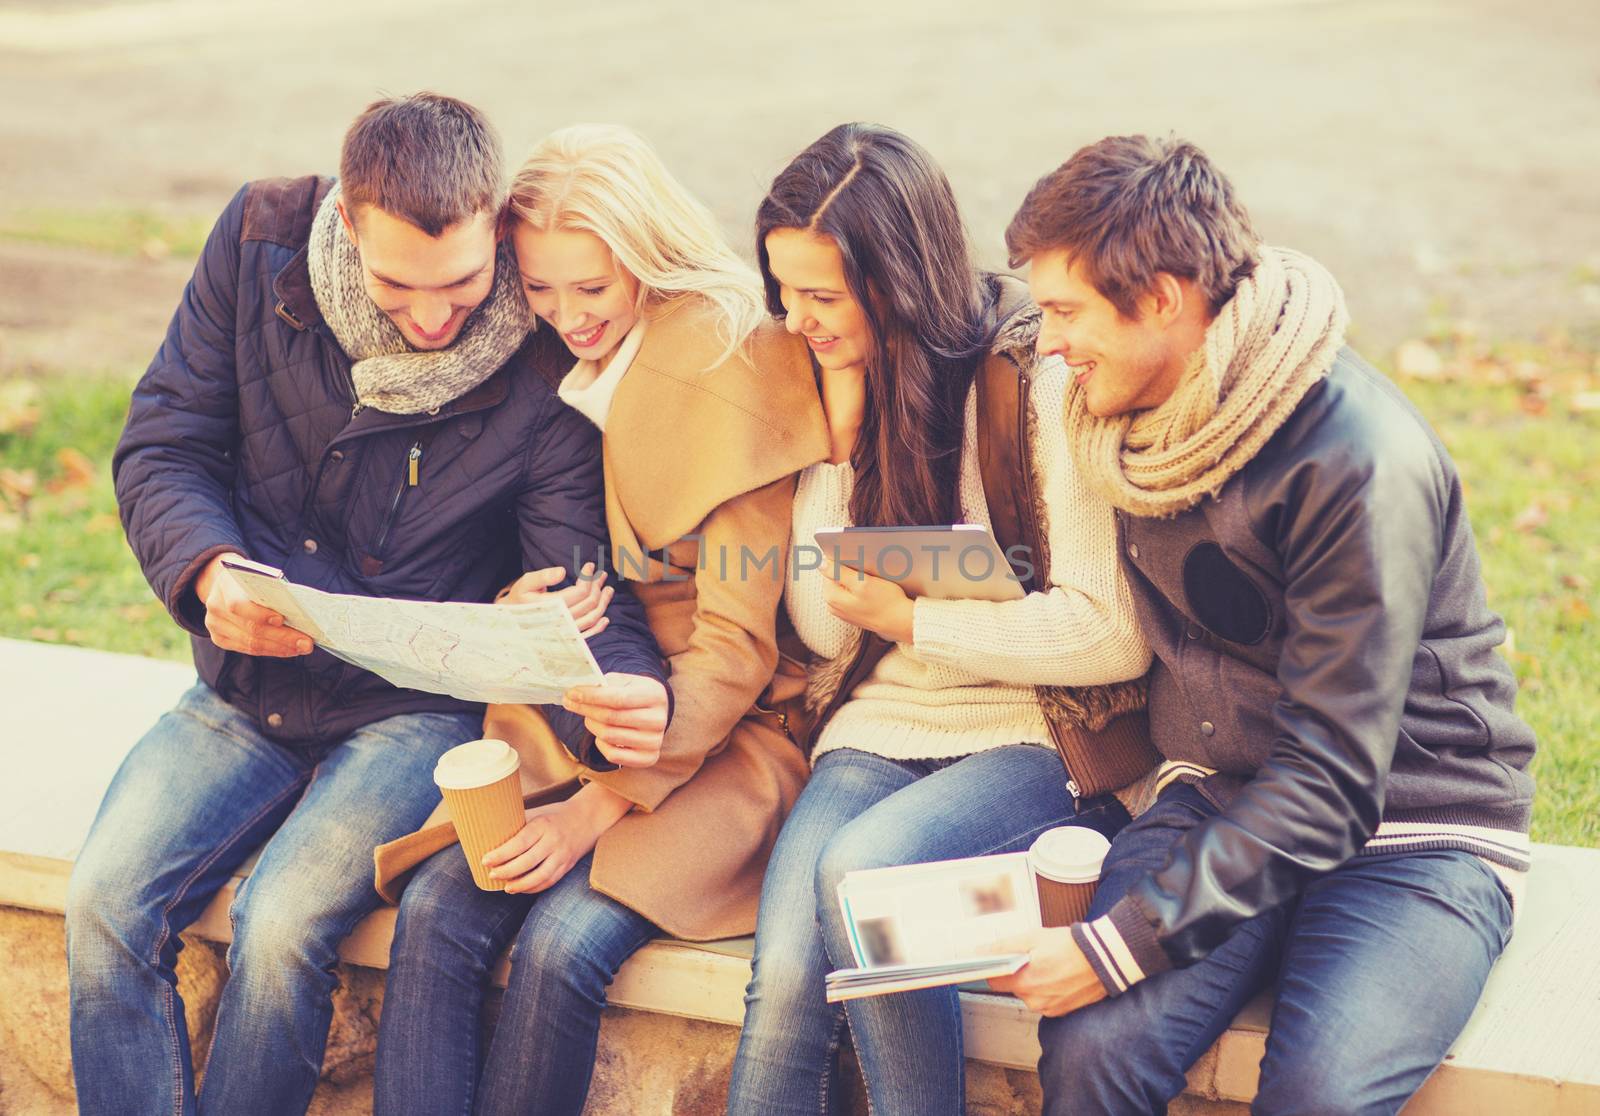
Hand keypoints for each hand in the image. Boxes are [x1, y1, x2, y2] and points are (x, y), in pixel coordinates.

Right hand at [194, 553, 313, 656]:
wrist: (223, 584)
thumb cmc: (249, 580)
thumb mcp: (257, 576)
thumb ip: (271, 591)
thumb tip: (299, 612)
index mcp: (224, 585)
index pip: (238, 604)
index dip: (260, 614)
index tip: (282, 620)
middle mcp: (215, 607)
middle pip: (251, 628)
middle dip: (283, 637)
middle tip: (306, 642)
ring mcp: (215, 625)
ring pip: (251, 643)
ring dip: (281, 648)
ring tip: (301, 647)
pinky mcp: (219, 639)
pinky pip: (248, 649)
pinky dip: (271, 650)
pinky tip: (288, 649)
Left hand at [482, 783, 631, 893]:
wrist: (590, 817)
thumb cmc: (556, 814)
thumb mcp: (538, 812)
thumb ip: (518, 823)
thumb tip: (488, 831)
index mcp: (543, 824)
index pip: (519, 843)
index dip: (501, 854)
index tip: (485, 860)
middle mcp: (554, 840)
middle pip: (527, 862)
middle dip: (506, 871)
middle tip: (492, 874)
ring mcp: (562, 855)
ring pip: (540, 876)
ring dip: (520, 885)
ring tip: (506, 887)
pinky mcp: (568, 866)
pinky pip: (550, 881)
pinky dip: (534, 888)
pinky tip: (521, 889)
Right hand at [497, 562, 612, 638]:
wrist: (510, 624)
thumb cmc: (519, 599)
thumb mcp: (526, 583)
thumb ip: (543, 576)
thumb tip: (562, 571)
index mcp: (551, 606)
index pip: (579, 592)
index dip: (588, 577)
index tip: (590, 566)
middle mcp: (560, 621)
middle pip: (588, 603)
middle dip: (597, 586)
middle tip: (601, 574)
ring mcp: (565, 633)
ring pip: (592, 618)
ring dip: (603, 603)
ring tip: (608, 589)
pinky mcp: (567, 640)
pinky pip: (587, 636)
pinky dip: (598, 627)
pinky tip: (605, 618)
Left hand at [563, 672, 669, 767]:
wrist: (654, 712)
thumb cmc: (635, 694)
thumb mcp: (626, 681)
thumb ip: (606, 683)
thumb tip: (581, 692)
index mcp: (655, 695)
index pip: (618, 698)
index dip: (592, 696)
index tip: (571, 693)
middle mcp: (658, 720)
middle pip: (610, 717)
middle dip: (585, 709)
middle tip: (570, 702)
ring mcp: (654, 741)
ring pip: (608, 736)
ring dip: (591, 724)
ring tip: (588, 717)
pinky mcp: (648, 758)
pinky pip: (613, 755)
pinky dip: (600, 744)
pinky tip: (600, 735)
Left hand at [822, 568, 914, 643]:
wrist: (900, 622)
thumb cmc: (885, 602)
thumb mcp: (862, 582)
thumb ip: (839, 572)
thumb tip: (820, 563)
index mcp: (831, 596)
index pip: (828, 569)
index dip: (843, 562)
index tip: (857, 564)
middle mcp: (832, 605)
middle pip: (835, 577)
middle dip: (849, 571)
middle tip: (866, 573)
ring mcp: (841, 611)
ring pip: (844, 585)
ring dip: (855, 580)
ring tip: (871, 583)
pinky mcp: (851, 613)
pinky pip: (851, 594)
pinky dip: (859, 589)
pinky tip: (871, 591)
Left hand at [986, 927, 1107, 1017]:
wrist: (1104, 959)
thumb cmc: (1069, 946)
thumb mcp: (1033, 937)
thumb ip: (1003, 947)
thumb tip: (980, 952)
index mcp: (1023, 982)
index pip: (993, 980)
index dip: (993, 969)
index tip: (994, 961)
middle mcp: (1033, 1001)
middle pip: (1013, 986)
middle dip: (1018, 972)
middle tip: (1033, 956)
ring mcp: (1048, 1008)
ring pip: (1029, 994)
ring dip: (1034, 981)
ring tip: (1050, 965)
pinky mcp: (1061, 1011)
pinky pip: (1044, 1000)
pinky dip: (1048, 989)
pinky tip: (1059, 975)